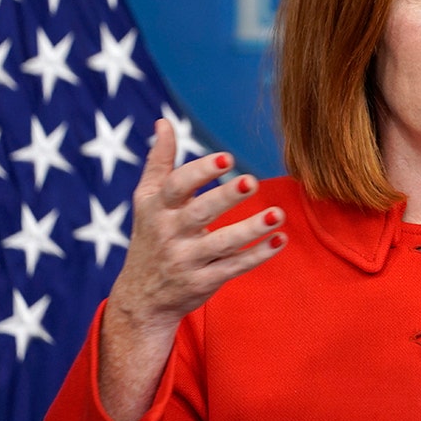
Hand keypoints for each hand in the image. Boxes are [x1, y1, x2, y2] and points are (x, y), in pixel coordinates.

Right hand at [98, 119, 285, 420]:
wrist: (141, 299)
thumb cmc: (151, 236)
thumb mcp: (146, 200)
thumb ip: (159, 161)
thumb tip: (164, 121)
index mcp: (157, 208)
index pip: (177, 186)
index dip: (201, 172)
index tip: (227, 158)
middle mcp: (170, 234)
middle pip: (200, 214)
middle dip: (225, 197)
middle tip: (252, 181)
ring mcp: (186, 260)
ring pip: (222, 244)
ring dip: (251, 229)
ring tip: (277, 214)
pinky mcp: (203, 282)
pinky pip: (235, 268)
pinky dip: (258, 255)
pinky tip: (280, 239)